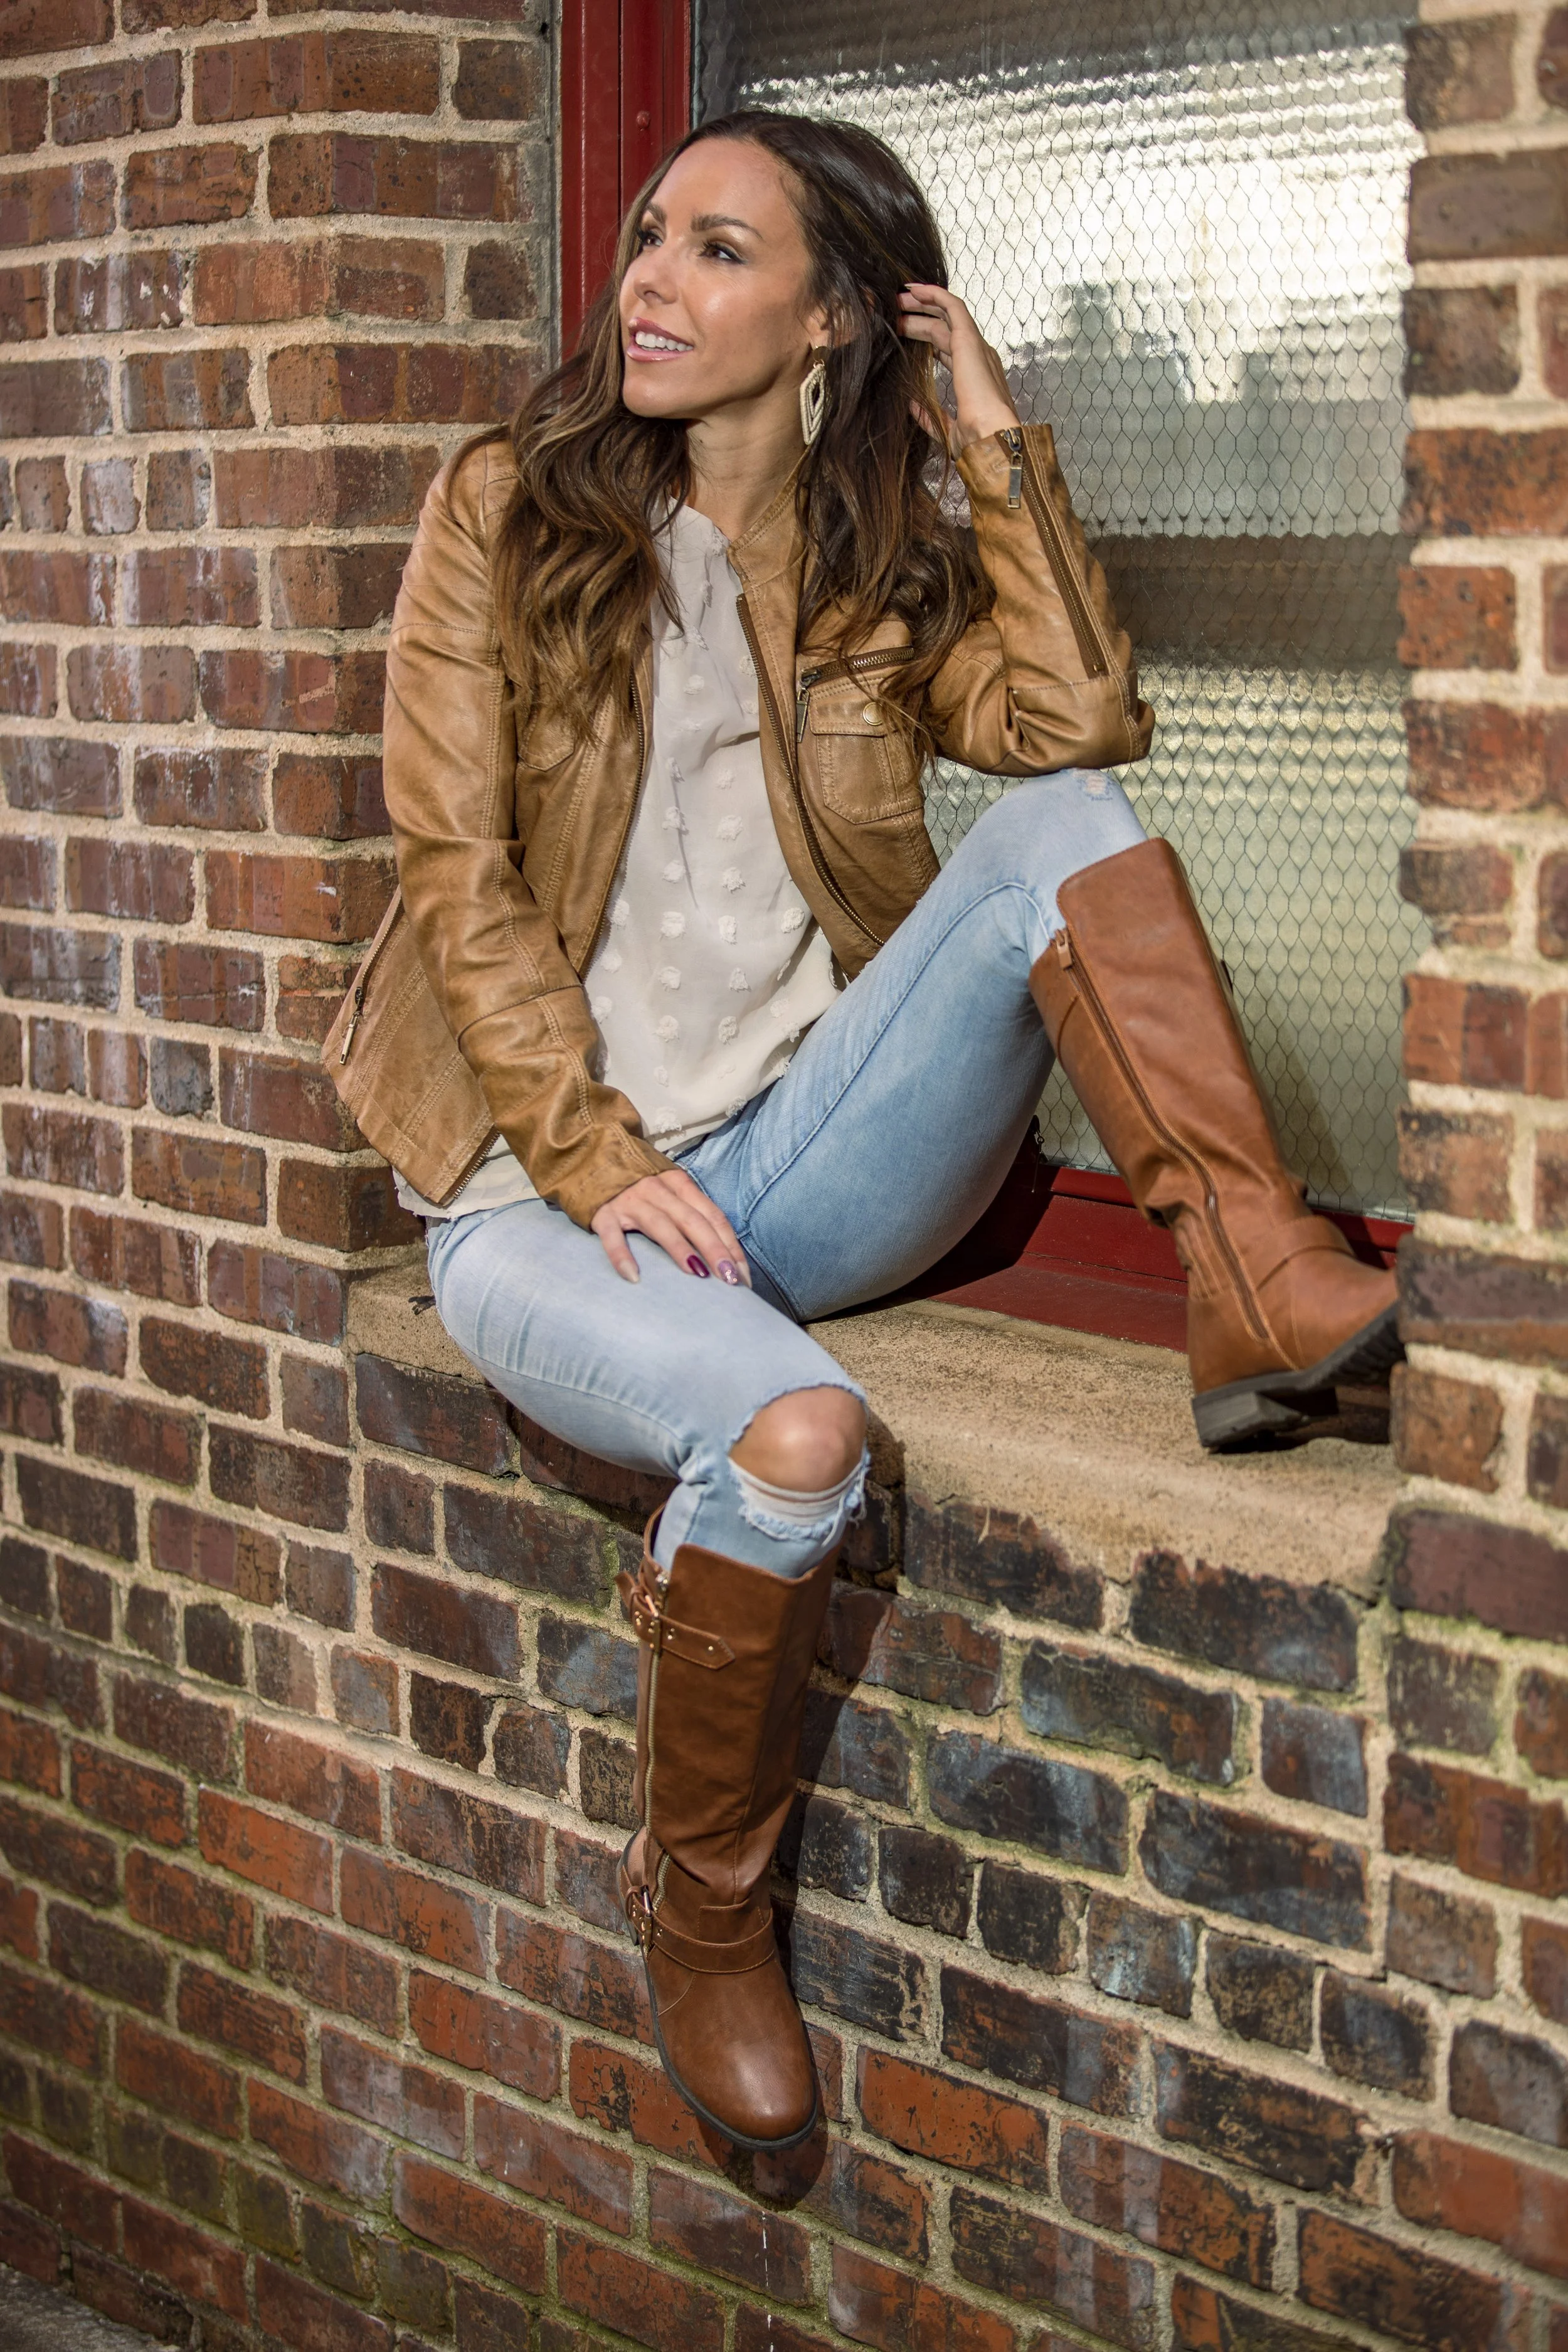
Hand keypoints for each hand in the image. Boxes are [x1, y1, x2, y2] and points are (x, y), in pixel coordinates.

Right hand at [591, 1168, 750, 1288]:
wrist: (589, 1154)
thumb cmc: (636, 1180)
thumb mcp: (669, 1187)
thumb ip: (690, 1210)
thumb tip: (721, 1250)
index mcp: (679, 1184)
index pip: (713, 1216)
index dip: (731, 1246)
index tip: (743, 1275)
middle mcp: (658, 1191)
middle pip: (694, 1221)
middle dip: (716, 1250)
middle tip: (731, 1280)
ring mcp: (630, 1202)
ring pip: (661, 1226)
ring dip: (681, 1250)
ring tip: (699, 1275)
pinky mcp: (603, 1214)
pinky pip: (613, 1237)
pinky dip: (623, 1256)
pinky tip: (634, 1277)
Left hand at [896, 283, 1019, 454]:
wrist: (991, 440)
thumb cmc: (976, 441)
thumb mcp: (946, 427)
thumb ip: (929, 415)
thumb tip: (912, 405)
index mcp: (974, 375)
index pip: (946, 348)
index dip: (924, 337)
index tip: (901, 333)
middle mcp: (977, 356)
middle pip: (943, 328)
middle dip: (918, 318)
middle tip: (893, 312)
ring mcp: (975, 347)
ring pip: (946, 314)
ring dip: (922, 304)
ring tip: (898, 298)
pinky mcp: (969, 340)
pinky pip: (952, 306)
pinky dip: (934, 294)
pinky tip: (914, 289)